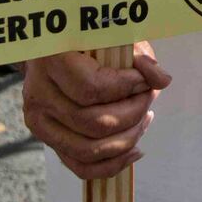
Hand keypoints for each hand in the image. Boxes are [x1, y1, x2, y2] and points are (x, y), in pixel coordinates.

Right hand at [22, 41, 171, 179]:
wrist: (54, 49)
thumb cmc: (90, 39)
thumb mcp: (116, 35)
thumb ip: (139, 56)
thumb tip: (162, 80)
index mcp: (53, 59)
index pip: (93, 88)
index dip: (128, 88)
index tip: (145, 80)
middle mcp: (39, 93)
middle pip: (94, 123)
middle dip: (133, 113)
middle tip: (149, 97)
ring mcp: (40, 121)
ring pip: (88, 150)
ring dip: (127, 138)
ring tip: (145, 118)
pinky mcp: (47, 139)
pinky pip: (80, 166)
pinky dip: (112, 164)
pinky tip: (134, 149)